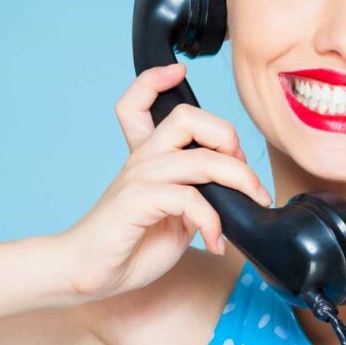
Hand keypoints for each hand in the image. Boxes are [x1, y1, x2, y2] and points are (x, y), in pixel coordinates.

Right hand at [54, 64, 272, 302]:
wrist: (92, 274)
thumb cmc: (133, 245)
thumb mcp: (178, 216)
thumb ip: (200, 194)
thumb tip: (232, 191)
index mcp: (147, 156)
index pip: (137, 101)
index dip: (155, 79)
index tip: (178, 71)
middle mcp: (142, 159)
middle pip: (186, 117)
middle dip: (227, 136)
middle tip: (243, 171)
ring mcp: (139, 177)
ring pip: (202, 158)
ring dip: (240, 180)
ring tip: (253, 202)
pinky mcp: (137, 200)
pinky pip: (190, 198)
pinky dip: (213, 222)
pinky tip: (216, 241)